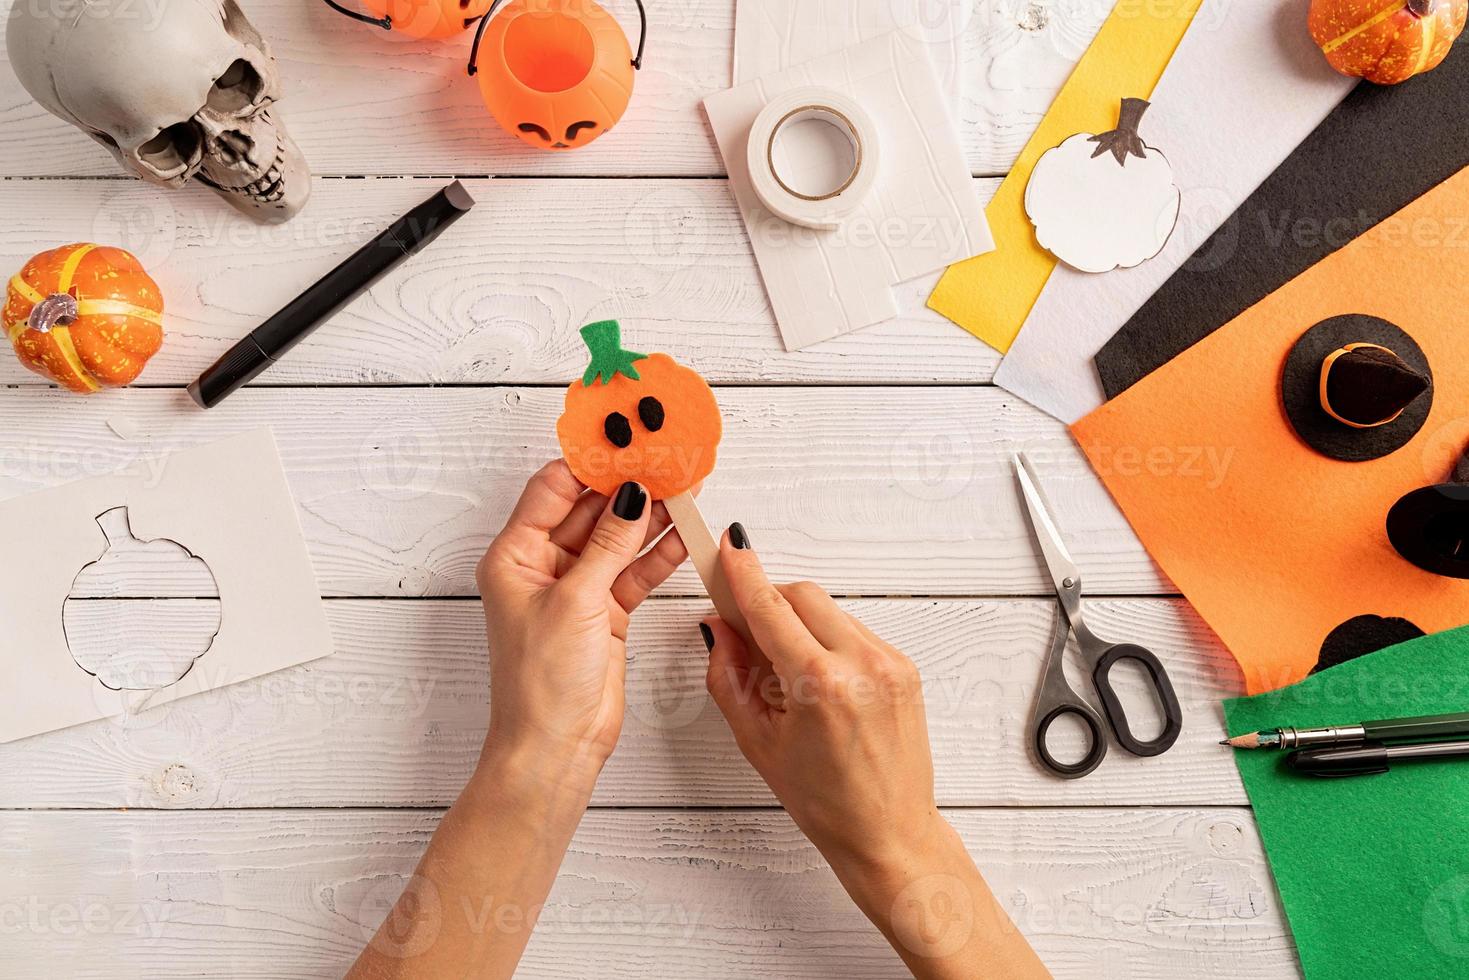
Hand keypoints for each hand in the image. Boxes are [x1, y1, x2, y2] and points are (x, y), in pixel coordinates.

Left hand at [476, 460, 687, 770]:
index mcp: (515, 556)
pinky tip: (684, 533)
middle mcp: (542, 567)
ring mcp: (576, 589)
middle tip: (666, 461)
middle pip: (589, 509)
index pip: (553, 489)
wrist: (556, 748)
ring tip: (686, 490)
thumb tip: (630, 494)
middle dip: (627, 487)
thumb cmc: (542, 684)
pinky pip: (633, 570)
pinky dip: (657, 553)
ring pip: (617, 538)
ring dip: (649, 517)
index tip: (625, 441)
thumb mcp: (576, 602)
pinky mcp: (604, 612)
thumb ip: (609, 544)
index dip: (589, 463)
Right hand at [701, 527, 1048, 978]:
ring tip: (787, 674)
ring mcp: (889, 662)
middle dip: (769, 600)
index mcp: (820, 684)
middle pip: (802, 594)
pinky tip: (819, 682)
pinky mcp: (904, 666)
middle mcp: (861, 664)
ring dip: (800, 623)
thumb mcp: (757, 740)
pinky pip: (854, 631)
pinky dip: (828, 641)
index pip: (771, 607)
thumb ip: (729, 676)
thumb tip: (718, 627)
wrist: (890, 832)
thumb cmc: (825, 801)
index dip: (744, 573)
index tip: (730, 546)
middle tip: (745, 629)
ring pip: (829, 610)